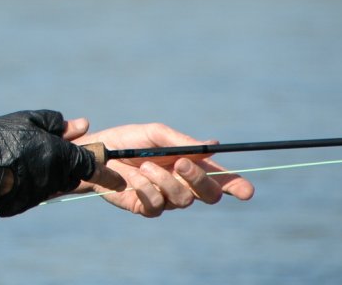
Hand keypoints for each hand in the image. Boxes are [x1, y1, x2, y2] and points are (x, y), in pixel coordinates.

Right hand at [0, 110, 98, 216]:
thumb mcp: (28, 121)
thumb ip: (58, 124)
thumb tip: (82, 125)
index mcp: (61, 156)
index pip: (91, 166)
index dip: (105, 171)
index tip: (118, 178)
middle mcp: (54, 178)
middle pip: (71, 174)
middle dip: (68, 165)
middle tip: (48, 149)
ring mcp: (39, 194)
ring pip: (53, 183)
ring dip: (47, 171)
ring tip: (23, 156)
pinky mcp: (24, 204)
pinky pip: (35, 191)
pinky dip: (30, 180)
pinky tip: (12, 169)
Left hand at [74, 123, 254, 216]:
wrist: (95, 153)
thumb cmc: (127, 140)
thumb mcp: (155, 134)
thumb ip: (182, 142)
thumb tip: (212, 147)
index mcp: (190, 164)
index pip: (221, 179)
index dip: (236, 186)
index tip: (246, 191)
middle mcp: (182, 183)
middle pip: (210, 194)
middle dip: (200, 179)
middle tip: (181, 163)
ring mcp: (165, 198)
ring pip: (182, 199)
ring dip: (163, 179)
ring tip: (143, 164)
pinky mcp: (146, 207)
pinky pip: (156, 205)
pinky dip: (144, 187)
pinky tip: (132, 176)